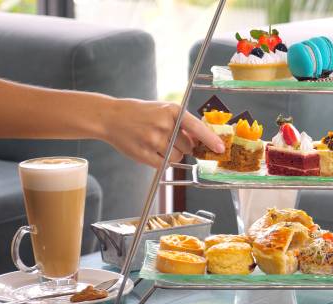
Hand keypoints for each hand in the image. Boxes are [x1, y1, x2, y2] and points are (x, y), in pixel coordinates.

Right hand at [99, 99, 224, 167]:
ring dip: (172, 155)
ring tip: (157, 143)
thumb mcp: (163, 110)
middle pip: (188, 147)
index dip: (210, 140)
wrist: (111, 117)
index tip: (220, 149)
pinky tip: (151, 150)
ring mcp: (153, 139)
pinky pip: (163, 165)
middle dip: (183, 147)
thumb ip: (182, 124)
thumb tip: (199, 141)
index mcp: (172, 110)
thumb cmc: (141, 113)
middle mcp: (164, 124)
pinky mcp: (144, 154)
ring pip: (176, 157)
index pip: (197, 127)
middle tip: (168, 139)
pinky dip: (161, 161)